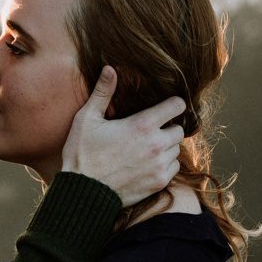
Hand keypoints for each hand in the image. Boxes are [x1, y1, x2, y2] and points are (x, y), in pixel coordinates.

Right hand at [58, 66, 185, 205]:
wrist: (83, 193)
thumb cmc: (82, 154)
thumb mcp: (87, 119)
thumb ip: (102, 92)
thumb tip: (110, 68)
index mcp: (142, 125)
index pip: (177, 106)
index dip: (173, 103)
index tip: (166, 106)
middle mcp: (156, 144)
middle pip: (179, 129)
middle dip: (168, 127)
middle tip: (151, 130)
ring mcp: (159, 165)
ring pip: (176, 150)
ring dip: (166, 147)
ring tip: (147, 148)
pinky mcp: (158, 182)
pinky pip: (173, 168)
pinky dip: (165, 164)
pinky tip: (148, 163)